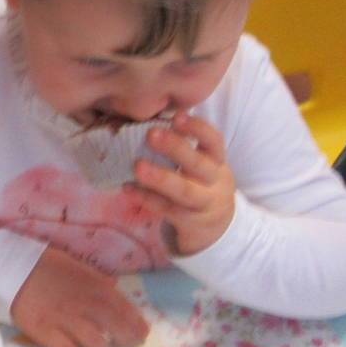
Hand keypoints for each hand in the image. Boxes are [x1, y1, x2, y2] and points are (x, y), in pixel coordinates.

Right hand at [10, 247, 149, 346]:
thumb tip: (114, 287)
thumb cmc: (44, 266)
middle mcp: (85, 305)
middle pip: (118, 330)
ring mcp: (67, 322)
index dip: (137, 324)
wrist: (10, 270)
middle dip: (127, 341)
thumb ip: (97, 278)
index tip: (142, 332)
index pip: (125, 310)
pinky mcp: (48, 334)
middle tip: (127, 346)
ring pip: (98, 346)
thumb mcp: (76, 265)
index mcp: (95, 286)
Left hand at [127, 115, 235, 255]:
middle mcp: (215, 182)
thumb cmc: (200, 185)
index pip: (214, 141)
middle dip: (176, 148)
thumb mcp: (203, 167)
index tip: (177, 117)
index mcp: (217, 162)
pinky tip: (128, 188)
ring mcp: (203, 204)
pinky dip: (146, 198)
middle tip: (151, 134)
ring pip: (184, 191)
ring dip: (160, 178)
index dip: (198, 128)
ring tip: (137, 166)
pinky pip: (166, 209)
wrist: (215, 229)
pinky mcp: (188, 222)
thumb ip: (183, 148)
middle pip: (199, 165)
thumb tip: (147, 121)